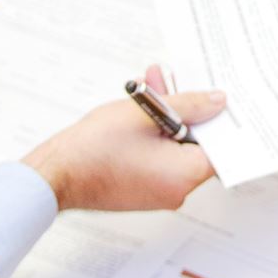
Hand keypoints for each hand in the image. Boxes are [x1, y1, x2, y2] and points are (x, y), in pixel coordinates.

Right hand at [21, 70, 223, 211]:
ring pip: (174, 149)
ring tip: (148, 89)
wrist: (56, 175)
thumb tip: (218, 102)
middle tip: (169, 83)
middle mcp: (176, 191)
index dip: (218, 120)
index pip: (220, 148)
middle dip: (184, 110)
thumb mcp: (148, 112)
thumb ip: (189, 105)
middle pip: (195, 145)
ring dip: (166, 119)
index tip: (215, 99)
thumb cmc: (96, 147)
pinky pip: (158, 159)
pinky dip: (153, 136)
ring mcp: (158, 194)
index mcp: (184, 175)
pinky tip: (140, 112)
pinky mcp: (142, 191)